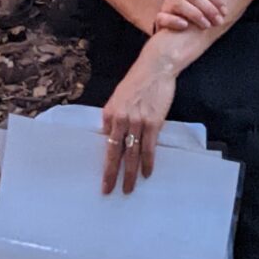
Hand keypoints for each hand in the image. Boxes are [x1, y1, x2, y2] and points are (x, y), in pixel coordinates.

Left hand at [100, 46, 177, 194]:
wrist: (155, 67)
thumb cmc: (136, 82)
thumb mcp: (118, 97)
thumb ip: (112, 116)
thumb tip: (108, 136)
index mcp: (110, 113)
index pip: (105, 144)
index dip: (104, 163)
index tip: (102, 179)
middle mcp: (121, 119)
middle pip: (115, 153)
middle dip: (112, 174)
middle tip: (109, 191)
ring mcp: (137, 121)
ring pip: (132, 154)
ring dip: (131, 174)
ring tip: (128, 189)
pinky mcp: (153, 122)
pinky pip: (149, 147)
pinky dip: (148, 162)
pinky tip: (147, 173)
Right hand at [154, 0, 226, 34]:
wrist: (174, 27)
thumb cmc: (192, 10)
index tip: (225, 12)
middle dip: (209, 9)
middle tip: (219, 21)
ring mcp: (166, 4)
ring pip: (180, 5)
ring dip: (196, 15)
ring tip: (206, 26)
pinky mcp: (159, 19)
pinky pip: (163, 17)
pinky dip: (174, 21)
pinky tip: (185, 26)